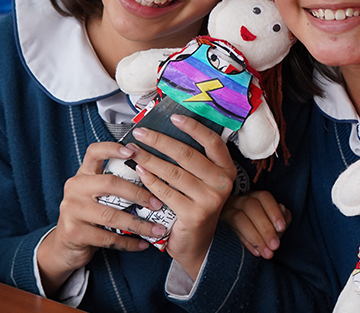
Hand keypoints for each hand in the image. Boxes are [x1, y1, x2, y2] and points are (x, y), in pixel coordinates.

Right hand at [37, 142, 163, 296]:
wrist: (65, 246)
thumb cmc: (90, 217)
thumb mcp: (97, 196)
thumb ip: (115, 186)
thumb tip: (153, 178)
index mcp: (83, 175)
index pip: (94, 153)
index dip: (113, 149)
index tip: (133, 150)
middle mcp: (75, 188)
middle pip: (110, 184)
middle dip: (138, 194)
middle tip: (158, 204)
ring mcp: (72, 210)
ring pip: (111, 215)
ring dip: (139, 224)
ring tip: (158, 229)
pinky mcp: (74, 232)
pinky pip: (108, 238)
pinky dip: (129, 242)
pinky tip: (143, 244)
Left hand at [126, 115, 237, 278]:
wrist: (197, 243)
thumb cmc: (194, 204)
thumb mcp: (201, 181)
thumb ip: (192, 159)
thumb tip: (165, 130)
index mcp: (226, 169)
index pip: (212, 141)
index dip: (193, 127)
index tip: (173, 117)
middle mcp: (223, 183)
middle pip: (187, 154)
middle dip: (160, 141)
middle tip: (140, 132)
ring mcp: (210, 200)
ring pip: (173, 172)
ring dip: (149, 159)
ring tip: (133, 151)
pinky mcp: (194, 214)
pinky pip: (166, 192)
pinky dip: (150, 180)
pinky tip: (139, 172)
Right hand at [222, 191, 290, 258]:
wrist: (234, 237)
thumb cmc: (259, 227)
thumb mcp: (272, 221)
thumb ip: (281, 216)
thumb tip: (284, 211)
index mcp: (254, 196)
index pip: (264, 197)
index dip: (274, 211)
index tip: (282, 228)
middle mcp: (240, 200)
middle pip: (251, 206)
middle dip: (265, 228)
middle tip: (275, 246)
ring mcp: (227, 210)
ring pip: (239, 218)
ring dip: (255, 237)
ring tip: (267, 253)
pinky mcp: (220, 222)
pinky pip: (231, 231)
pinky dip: (245, 242)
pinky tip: (256, 252)